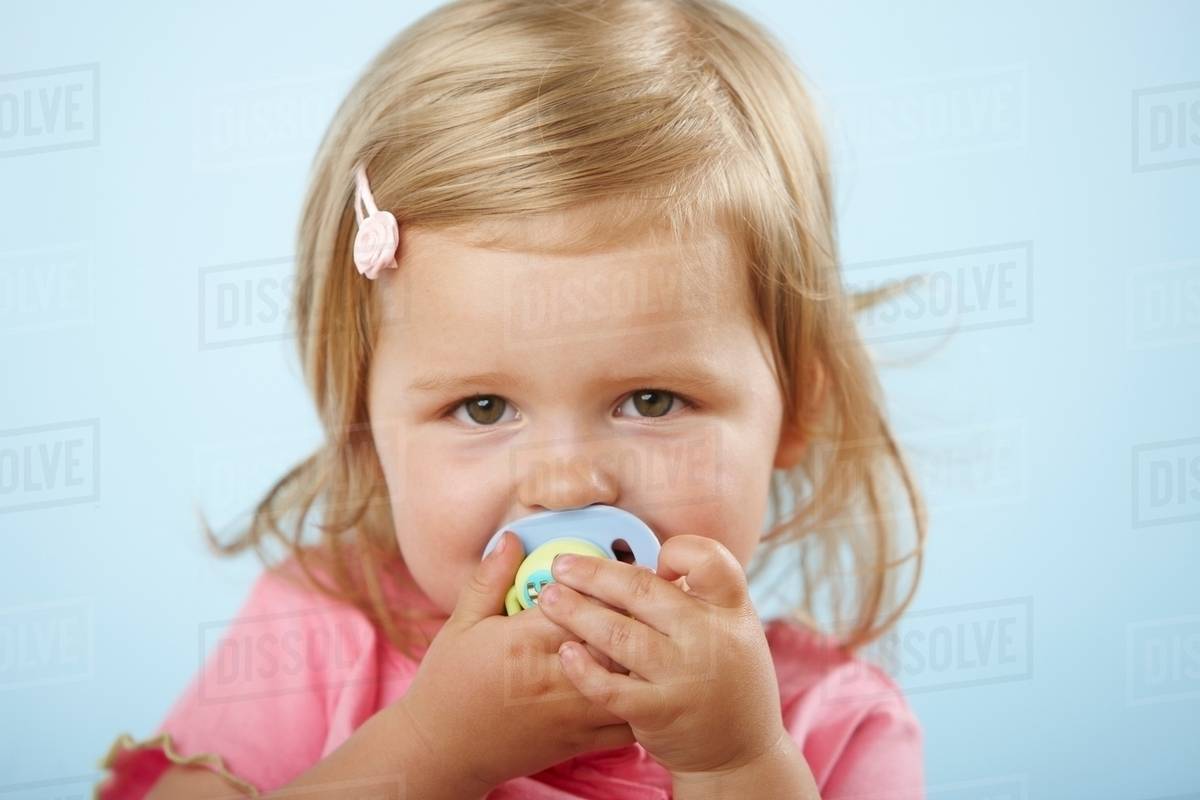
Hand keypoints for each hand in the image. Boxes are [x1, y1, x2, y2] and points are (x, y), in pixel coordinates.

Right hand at [398, 531, 635, 795]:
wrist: (441, 752)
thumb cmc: (448, 684)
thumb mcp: (461, 623)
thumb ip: (491, 578)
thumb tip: (512, 538)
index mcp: (525, 640)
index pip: (583, 601)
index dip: (605, 582)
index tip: (615, 569)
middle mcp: (555, 675)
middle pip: (616, 636)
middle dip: (635, 615)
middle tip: (652, 596)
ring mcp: (571, 712)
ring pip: (631, 679)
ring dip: (647, 656)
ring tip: (658, 635)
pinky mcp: (580, 741)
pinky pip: (629, 723)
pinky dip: (647, 701)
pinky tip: (652, 681)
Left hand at [536, 534, 789, 778]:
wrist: (740, 752)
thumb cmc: (727, 677)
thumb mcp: (732, 627)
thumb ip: (698, 595)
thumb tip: (646, 562)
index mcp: (731, 609)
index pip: (708, 560)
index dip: (677, 551)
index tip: (649, 560)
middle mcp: (709, 638)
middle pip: (643, 590)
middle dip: (594, 574)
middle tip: (560, 566)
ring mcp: (683, 676)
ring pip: (619, 635)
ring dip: (576, 613)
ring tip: (548, 598)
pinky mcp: (658, 712)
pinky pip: (611, 687)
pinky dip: (584, 668)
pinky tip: (565, 652)